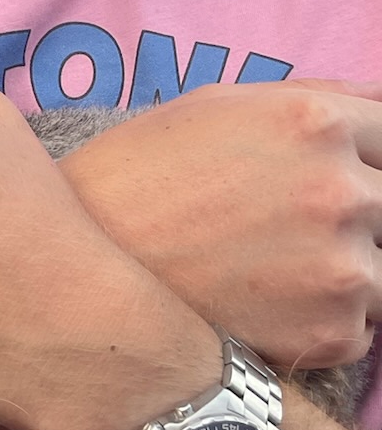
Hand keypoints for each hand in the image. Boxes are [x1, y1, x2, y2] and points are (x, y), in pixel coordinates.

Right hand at [57, 79, 381, 369]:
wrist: (78, 277)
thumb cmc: (138, 178)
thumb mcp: (213, 107)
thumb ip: (309, 96)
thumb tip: (378, 99)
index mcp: (314, 121)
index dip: (369, 160)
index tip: (343, 179)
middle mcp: (340, 190)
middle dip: (358, 218)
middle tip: (288, 234)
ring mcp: (342, 266)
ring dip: (347, 273)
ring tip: (273, 275)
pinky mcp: (333, 334)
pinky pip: (361, 328)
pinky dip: (325, 324)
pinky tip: (263, 310)